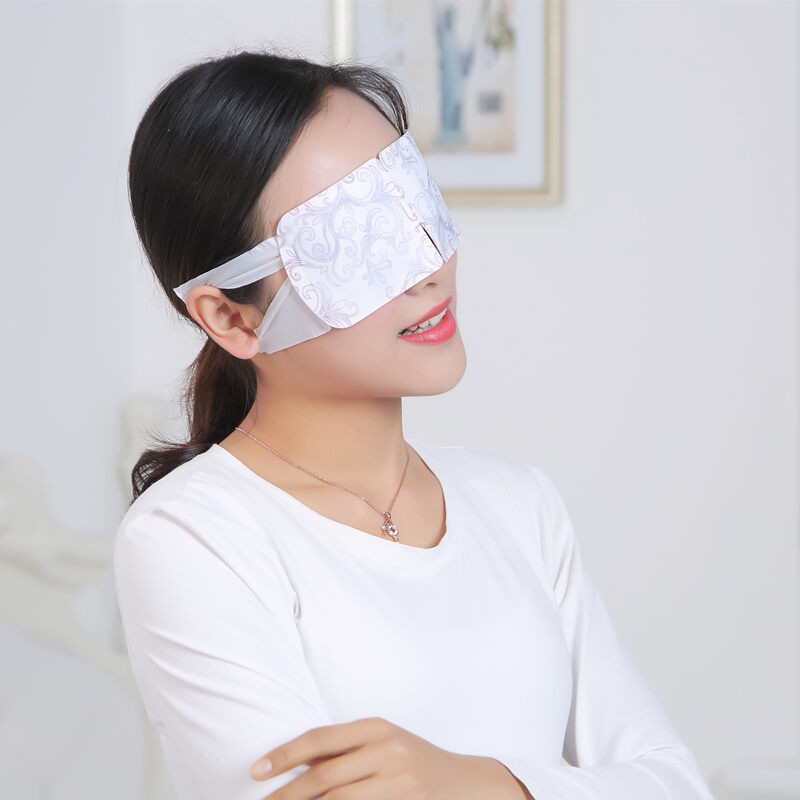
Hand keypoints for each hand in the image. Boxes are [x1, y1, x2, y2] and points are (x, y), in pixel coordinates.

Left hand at [249, 716, 527, 798]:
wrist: (468, 784)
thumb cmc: (416, 762)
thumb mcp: (385, 744)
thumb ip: (347, 752)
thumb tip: (294, 766)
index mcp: (376, 728)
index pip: (320, 739)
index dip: (285, 754)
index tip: (256, 770)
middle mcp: (386, 750)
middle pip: (323, 778)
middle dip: (286, 796)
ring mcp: (398, 781)